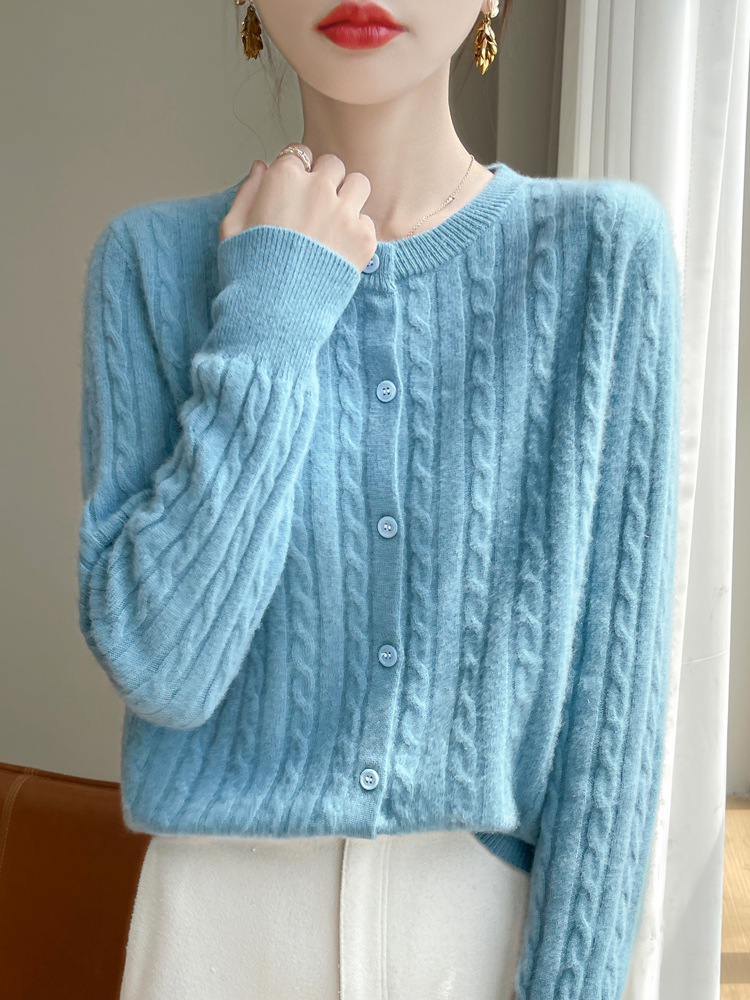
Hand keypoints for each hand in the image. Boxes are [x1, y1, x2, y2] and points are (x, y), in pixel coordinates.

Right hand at [219, 145, 376, 272]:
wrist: (276, 312)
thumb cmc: (249, 272)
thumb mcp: (232, 228)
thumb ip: (247, 192)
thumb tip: (261, 168)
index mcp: (284, 179)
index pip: (301, 153)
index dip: (298, 172)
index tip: (297, 191)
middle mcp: (318, 189)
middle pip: (333, 166)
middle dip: (326, 182)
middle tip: (318, 208)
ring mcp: (344, 213)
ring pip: (359, 184)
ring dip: (349, 198)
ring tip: (337, 222)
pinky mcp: (364, 239)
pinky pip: (367, 222)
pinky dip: (358, 233)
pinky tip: (340, 251)